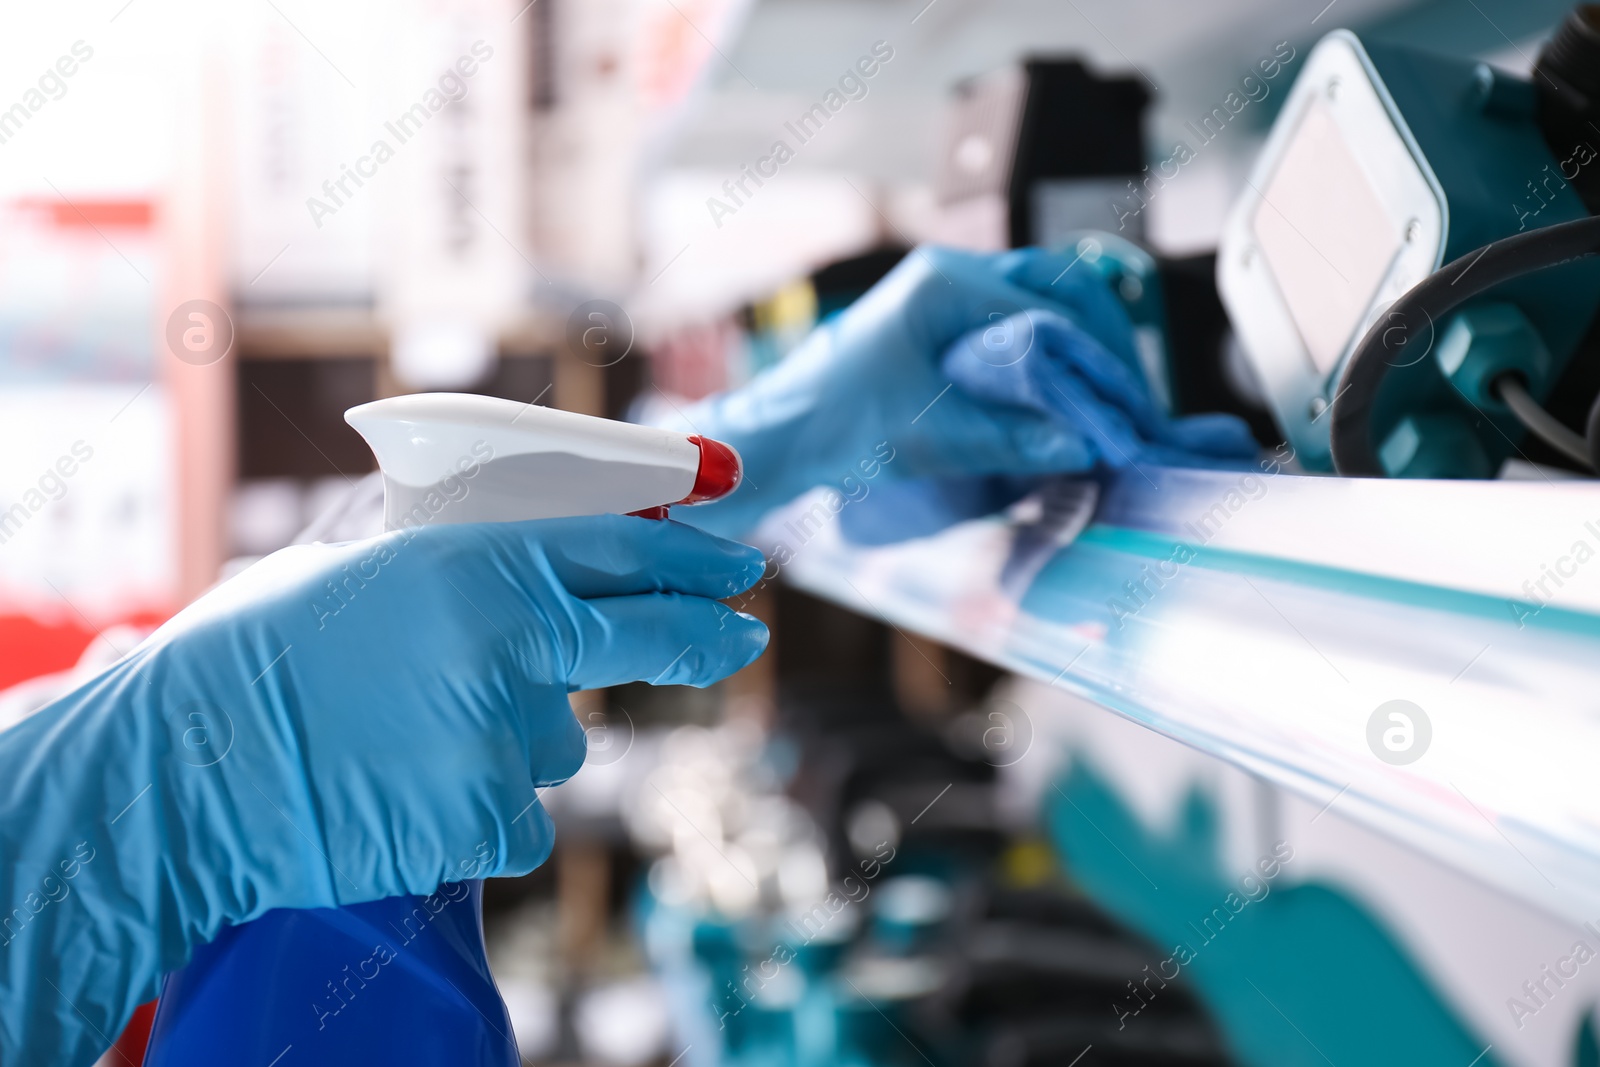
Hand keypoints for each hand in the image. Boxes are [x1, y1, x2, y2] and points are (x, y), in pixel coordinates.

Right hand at [0, 515, 766, 1066]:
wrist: (185, 769)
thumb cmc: (258, 658)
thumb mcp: (363, 570)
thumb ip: (461, 570)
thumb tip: (534, 566)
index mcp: (477, 565)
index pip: (620, 550)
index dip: (693, 557)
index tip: (740, 566)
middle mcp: (508, 644)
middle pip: (646, 639)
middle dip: (704, 638)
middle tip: (741, 636)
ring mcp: (504, 738)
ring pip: (556, 748)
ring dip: (511, 746)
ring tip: (407, 739)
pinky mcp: (487, 821)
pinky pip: (515, 816)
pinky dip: (475, 812)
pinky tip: (403, 794)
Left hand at [675, 244, 1248, 536]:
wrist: (777, 438)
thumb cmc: (832, 428)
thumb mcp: (927, 436)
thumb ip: (1010, 436)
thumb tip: (1089, 441)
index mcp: (946, 284)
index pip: (1055, 305)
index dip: (1101, 359)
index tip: (1128, 407)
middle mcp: (951, 277)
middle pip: (1062, 288)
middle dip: (1105, 343)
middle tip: (1131, 403)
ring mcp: (949, 299)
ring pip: (1045, 305)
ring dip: (1083, 350)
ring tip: (1109, 405)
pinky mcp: (946, 329)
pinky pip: (1020, 330)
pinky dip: (1053, 360)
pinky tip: (1066, 402)